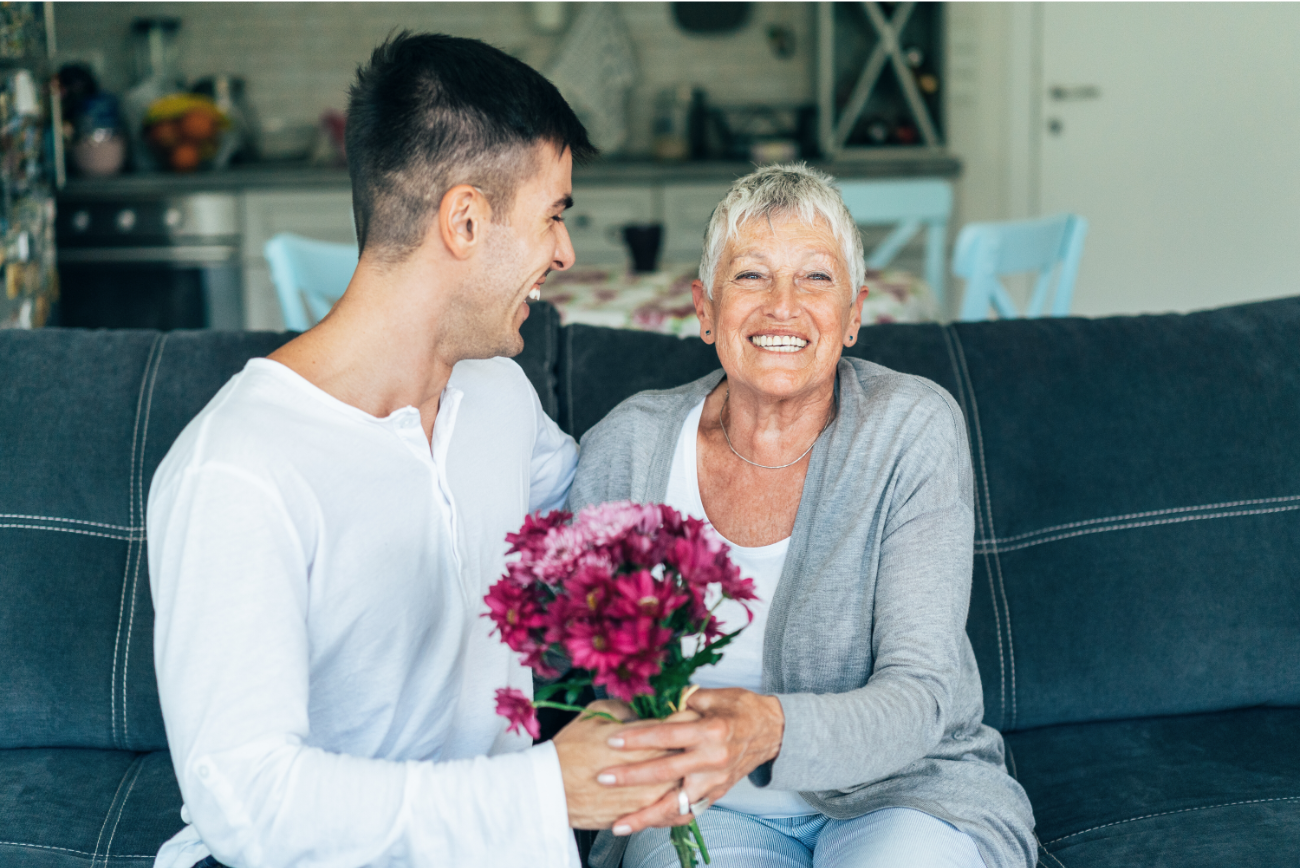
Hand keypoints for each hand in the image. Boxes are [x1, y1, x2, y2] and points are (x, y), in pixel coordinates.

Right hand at [553, 700, 681, 829]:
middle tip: (692, 734)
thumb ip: (625, 709)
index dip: (688, 713)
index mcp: (645, 739)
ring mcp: (651, 794)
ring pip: (686, 782)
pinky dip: (676, 799)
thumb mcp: (595, 714)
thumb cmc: (569, 750)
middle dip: (693, 742)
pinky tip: (672, 790)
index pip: (683, 722)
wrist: (550, 789)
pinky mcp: (643, 813)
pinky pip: (672, 809)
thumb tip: (641, 712)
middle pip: (690, 752)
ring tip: (685, 763)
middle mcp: (653, 767)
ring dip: (688, 772)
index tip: (687, 710)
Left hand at [598, 688, 784, 834]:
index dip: (638, 739)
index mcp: (711, 731)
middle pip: (666, 772)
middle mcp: (713, 760)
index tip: (611, 741)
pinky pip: (688, 811)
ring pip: (676, 804)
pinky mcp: (717, 794)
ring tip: (618, 824)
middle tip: (603, 779)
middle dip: (631, 777)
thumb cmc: (741, 708)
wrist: (772, 730)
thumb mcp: (713, 695)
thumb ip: (682, 701)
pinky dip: (666, 820)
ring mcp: (715, 781)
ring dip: (646, 816)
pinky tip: (644, 824)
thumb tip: (651, 702)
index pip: (667, 736)